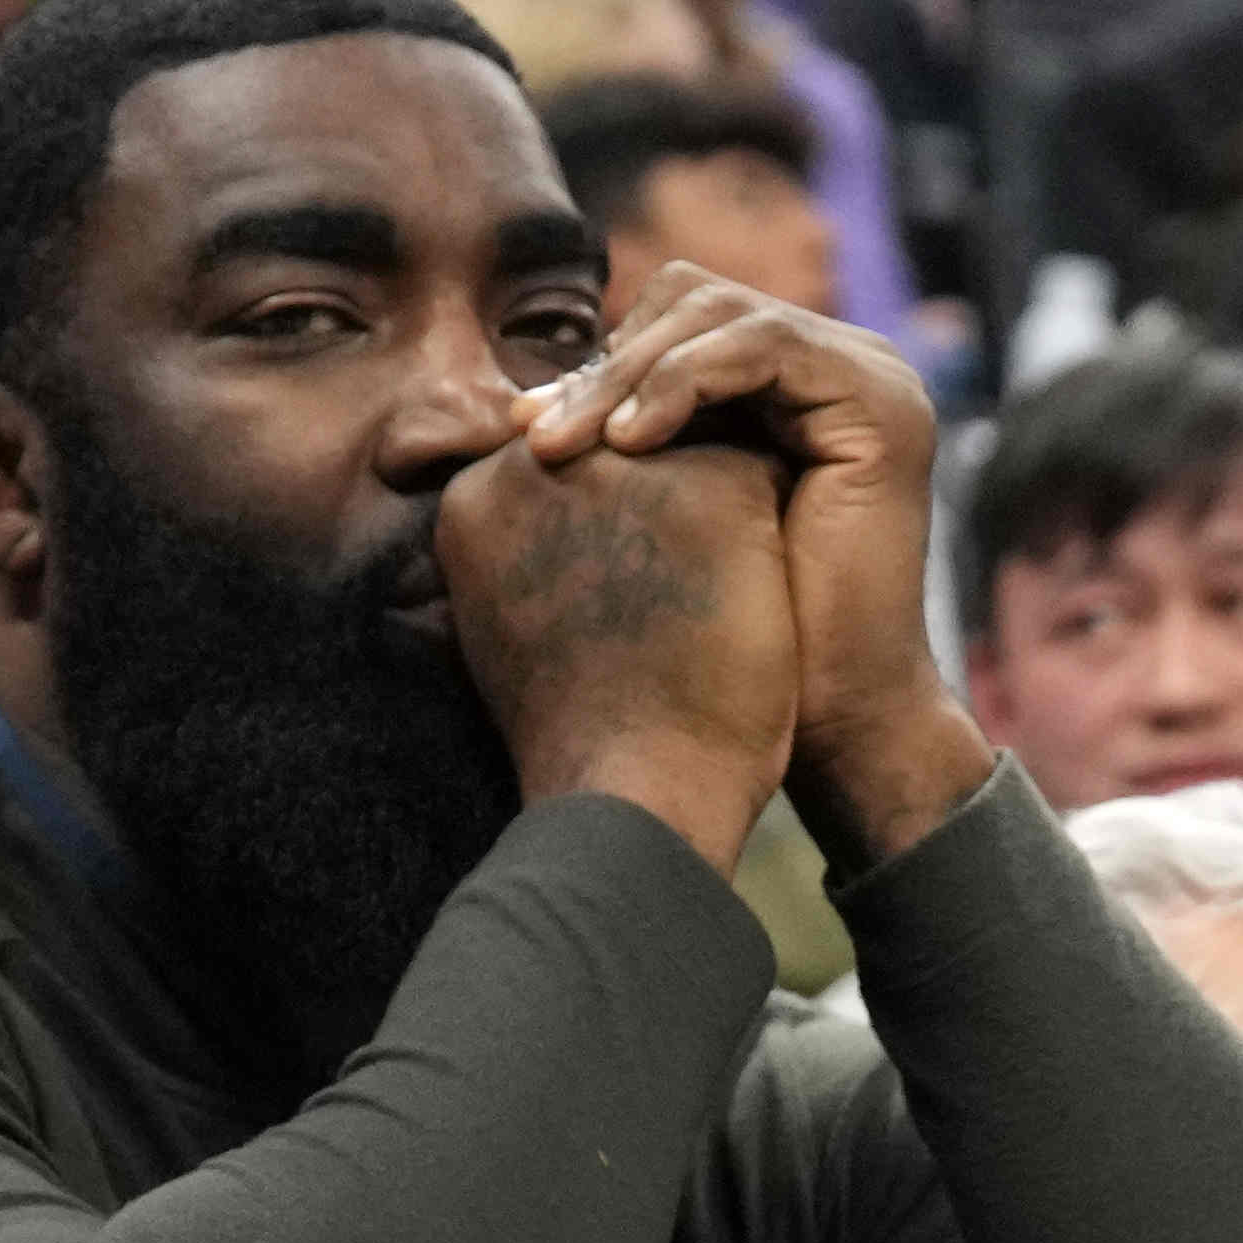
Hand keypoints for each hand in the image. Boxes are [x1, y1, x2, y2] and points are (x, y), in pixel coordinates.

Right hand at [439, 410, 799, 865]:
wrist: (634, 795)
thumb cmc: (580, 735)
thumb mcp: (511, 625)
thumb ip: (530, 547)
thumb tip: (572, 516)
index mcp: (477, 498)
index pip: (567, 466)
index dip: (609, 526)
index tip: (627, 593)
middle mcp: (541, 462)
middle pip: (629, 447)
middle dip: (657, 506)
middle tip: (673, 601)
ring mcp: (625, 467)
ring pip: (695, 450)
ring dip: (711, 516)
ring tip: (707, 605)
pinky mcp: (710, 487)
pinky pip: (761, 477)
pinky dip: (766, 537)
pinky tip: (752, 601)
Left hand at [512, 266, 970, 858]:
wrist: (830, 718)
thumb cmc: (736, 646)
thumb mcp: (668, 512)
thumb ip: (631, 441)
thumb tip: (523, 404)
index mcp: (790, 385)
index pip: (678, 321)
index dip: (601, 365)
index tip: (526, 430)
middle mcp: (836, 365)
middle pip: (697, 299)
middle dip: (609, 364)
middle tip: (535, 435)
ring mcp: (870, 375)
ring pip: (722, 314)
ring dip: (632, 374)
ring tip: (569, 447)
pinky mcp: (880, 399)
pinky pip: (763, 346)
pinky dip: (685, 382)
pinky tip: (630, 444)